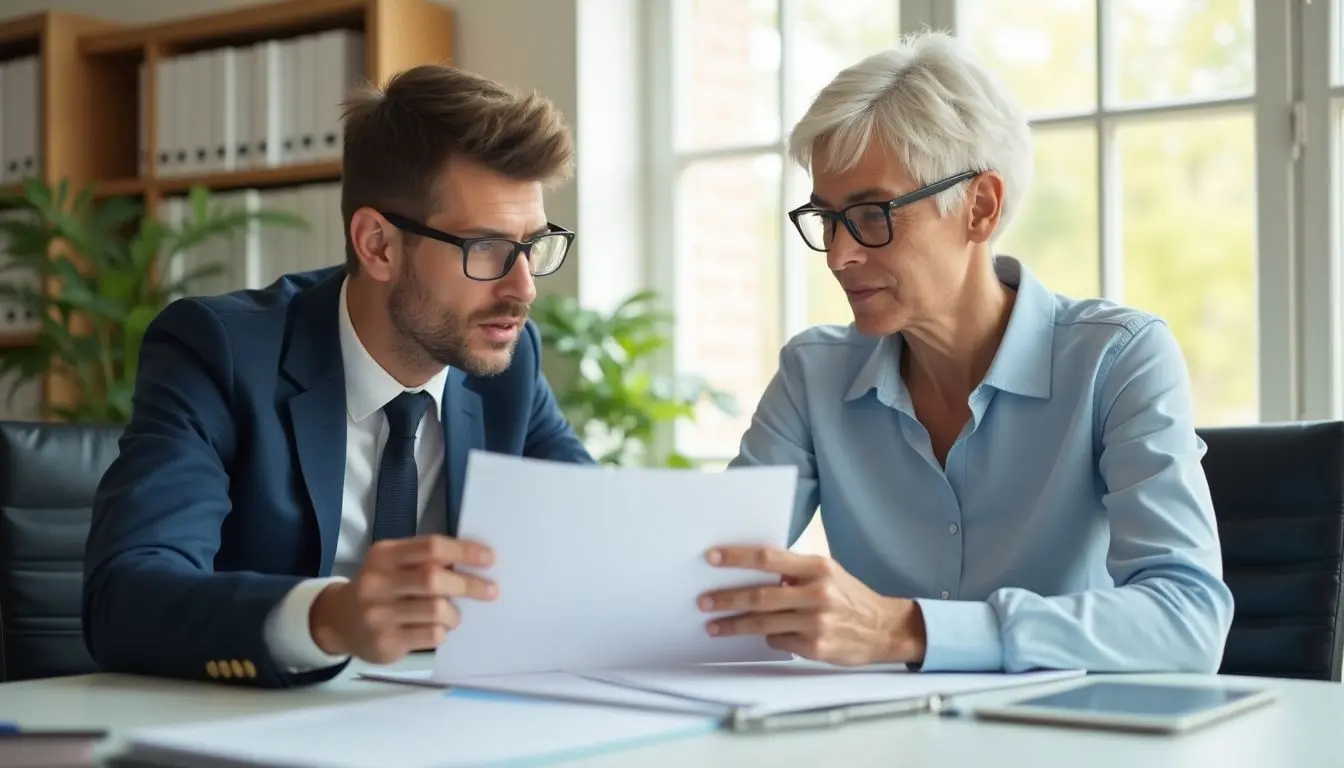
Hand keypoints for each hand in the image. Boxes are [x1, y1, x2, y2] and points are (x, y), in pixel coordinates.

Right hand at [309, 535, 496, 663]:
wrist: (339, 622)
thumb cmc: (381, 588)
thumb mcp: (393, 564)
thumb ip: (426, 560)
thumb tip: (476, 561)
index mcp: (384, 555)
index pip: (431, 548)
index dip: (464, 551)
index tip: (490, 559)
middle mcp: (377, 582)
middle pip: (434, 579)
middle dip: (469, 585)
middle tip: (491, 591)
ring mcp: (378, 614)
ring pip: (436, 610)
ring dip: (454, 614)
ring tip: (453, 616)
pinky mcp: (384, 642)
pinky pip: (431, 635)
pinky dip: (443, 632)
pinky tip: (437, 630)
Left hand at [699, 546, 925, 665]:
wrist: (884, 629)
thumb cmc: (849, 596)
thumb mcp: (827, 573)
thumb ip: (794, 571)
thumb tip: (750, 570)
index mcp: (818, 568)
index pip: (769, 558)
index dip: (738, 558)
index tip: (712, 558)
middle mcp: (817, 594)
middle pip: (760, 595)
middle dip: (727, 598)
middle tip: (703, 601)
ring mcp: (816, 623)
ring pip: (764, 623)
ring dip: (734, 625)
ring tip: (713, 625)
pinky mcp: (816, 648)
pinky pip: (778, 641)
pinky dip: (769, 637)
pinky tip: (765, 635)